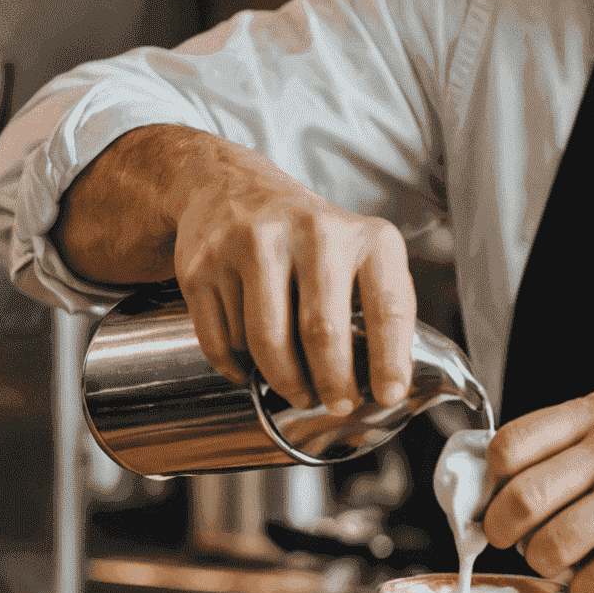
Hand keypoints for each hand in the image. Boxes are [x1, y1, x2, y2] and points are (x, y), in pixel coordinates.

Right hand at [170, 140, 415, 413]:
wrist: (231, 187)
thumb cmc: (311, 236)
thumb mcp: (361, 252)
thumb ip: (381, 305)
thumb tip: (386, 383)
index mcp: (363, 235)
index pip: (387, 307)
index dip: (389, 361)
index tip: (387, 396)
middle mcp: (311, 233)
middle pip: (321, 332)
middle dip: (331, 383)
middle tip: (335, 405)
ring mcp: (252, 245)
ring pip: (264, 343)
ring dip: (283, 379)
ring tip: (296, 388)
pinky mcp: (204, 265)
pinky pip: (221, 341)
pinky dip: (237, 366)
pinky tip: (251, 367)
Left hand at [481, 391, 593, 592]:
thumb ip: (568, 446)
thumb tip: (492, 485)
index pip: (512, 444)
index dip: (491, 482)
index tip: (494, 500)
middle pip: (522, 499)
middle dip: (505, 531)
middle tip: (515, 541)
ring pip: (551, 549)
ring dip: (552, 565)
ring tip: (573, 558)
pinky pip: (591, 585)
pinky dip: (592, 589)